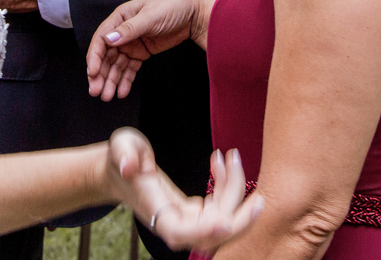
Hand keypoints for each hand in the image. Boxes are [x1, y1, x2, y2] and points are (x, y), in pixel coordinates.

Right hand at [87, 0, 215, 100]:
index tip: (93, 73)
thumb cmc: (172, 6)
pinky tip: (122, 92)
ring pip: (116, 65)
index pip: (101, 39)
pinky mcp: (142, 52)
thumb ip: (130, 29)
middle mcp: (122, 31)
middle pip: (106, 55)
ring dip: (111, 80)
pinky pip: (130, 68)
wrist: (193, 12)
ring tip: (108, 96)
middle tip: (96, 91)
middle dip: (100, 74)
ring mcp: (132, 43)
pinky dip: (125, 80)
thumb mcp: (150, 16)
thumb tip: (109, 39)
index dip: (95, 57)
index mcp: (120, 17)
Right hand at [105, 129, 262, 253]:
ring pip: (221, 219)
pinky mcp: (195, 213)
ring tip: (231, 155)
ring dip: (235, 191)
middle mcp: (172, 221)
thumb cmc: (121, 157)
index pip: (178, 231)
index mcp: (153, 208)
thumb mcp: (120, 146)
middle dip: (239, 222)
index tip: (223, 222)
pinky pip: (219, 207)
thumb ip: (124, 153)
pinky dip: (227, 186)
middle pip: (210, 235)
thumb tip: (130, 165)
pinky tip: (221, 161)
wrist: (120, 171)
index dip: (201, 231)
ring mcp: (185, 220)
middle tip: (259, 199)